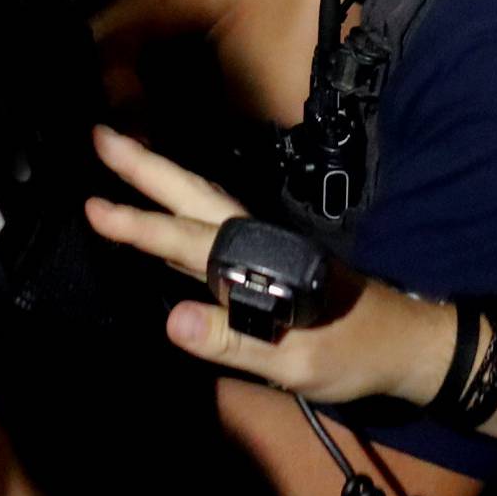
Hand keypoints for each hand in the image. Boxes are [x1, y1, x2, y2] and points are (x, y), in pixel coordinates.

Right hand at [84, 128, 452, 405]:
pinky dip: (179, 213)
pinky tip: (162, 217)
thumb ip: (235, 340)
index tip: (92, 206)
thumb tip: (171, 318)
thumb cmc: (355, 352)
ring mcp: (263, 250)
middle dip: (145, 167)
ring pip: (202, 206)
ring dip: (160, 181)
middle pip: (193, 197)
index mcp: (259, 260)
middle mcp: (258, 242)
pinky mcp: (268, 264)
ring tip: (120, 158)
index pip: (187, 240)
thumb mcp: (296, 360)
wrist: (405, 346)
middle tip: (99, 135)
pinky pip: (212, 230)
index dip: (138, 225)